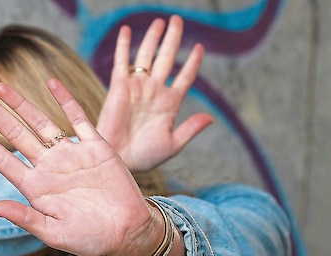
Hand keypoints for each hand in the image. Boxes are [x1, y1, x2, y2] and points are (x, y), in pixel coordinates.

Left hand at [0, 80, 163, 255]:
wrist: (128, 232)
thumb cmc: (90, 238)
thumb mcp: (55, 234)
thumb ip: (26, 218)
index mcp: (36, 188)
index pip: (2, 160)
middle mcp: (50, 167)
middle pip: (16, 134)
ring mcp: (72, 154)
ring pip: (41, 122)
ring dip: (21, 104)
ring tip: (0, 85)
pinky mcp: (96, 147)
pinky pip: (79, 118)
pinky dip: (66, 100)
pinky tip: (51, 83)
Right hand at [97, 15, 213, 171]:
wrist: (119, 160)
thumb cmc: (145, 157)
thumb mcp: (173, 144)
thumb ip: (190, 129)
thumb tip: (211, 117)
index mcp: (170, 103)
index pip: (185, 77)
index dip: (193, 62)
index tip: (199, 47)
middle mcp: (154, 91)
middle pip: (166, 58)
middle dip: (172, 39)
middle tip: (178, 20)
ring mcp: (137, 87)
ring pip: (147, 56)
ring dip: (153, 38)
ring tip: (160, 21)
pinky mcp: (119, 87)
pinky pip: (122, 62)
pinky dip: (124, 46)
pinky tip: (127, 30)